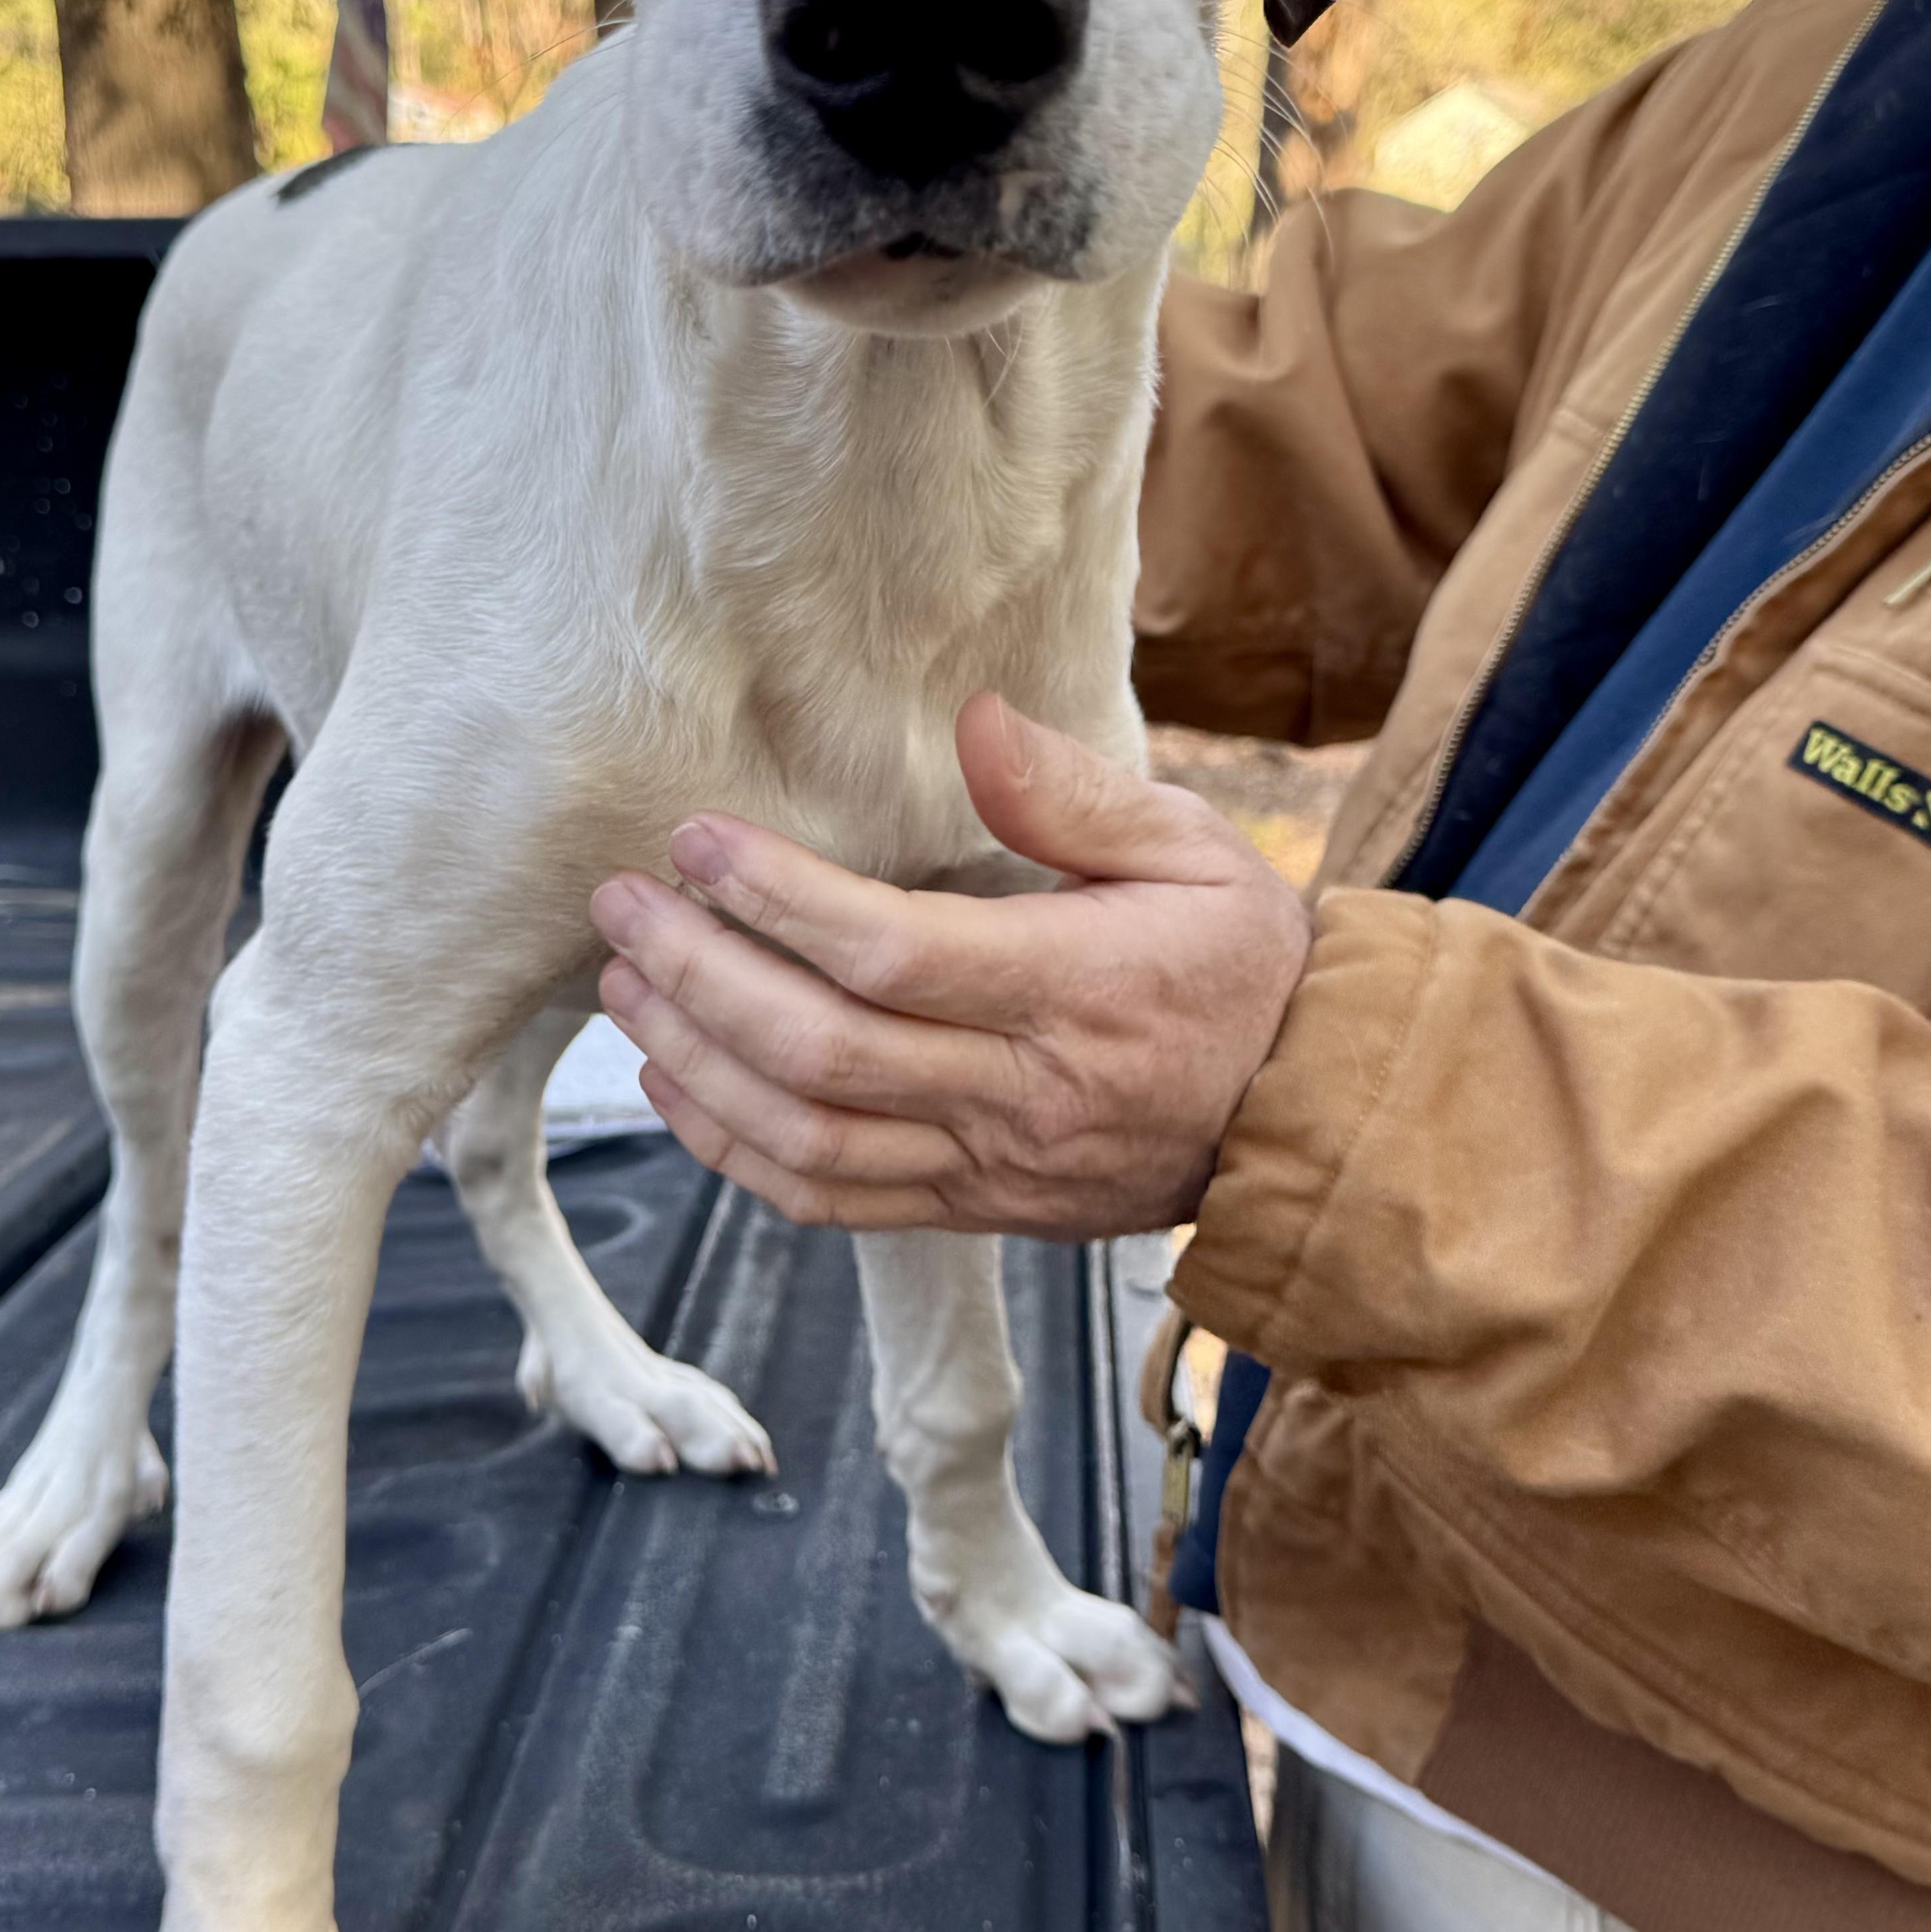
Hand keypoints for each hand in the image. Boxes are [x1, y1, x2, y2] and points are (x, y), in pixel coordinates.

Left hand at [590, 694, 1312, 1238]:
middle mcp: (1023, 1091)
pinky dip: (736, 1152)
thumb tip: (976, 722)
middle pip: (822, 1054)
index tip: (698, 841)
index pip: (893, 955)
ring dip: (697, 1066)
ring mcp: (992, 1164)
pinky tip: (678, 1086)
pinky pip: (830, 1202)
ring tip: (627, 990)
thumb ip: (1074, 793)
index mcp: (1076, 989)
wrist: (1308, 1116)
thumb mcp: (1195, 847)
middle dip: (700, 978)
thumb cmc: (1244, 963)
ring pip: (808, 1140)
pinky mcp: (974, 1209)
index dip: (778, 899)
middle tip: (622, 907)